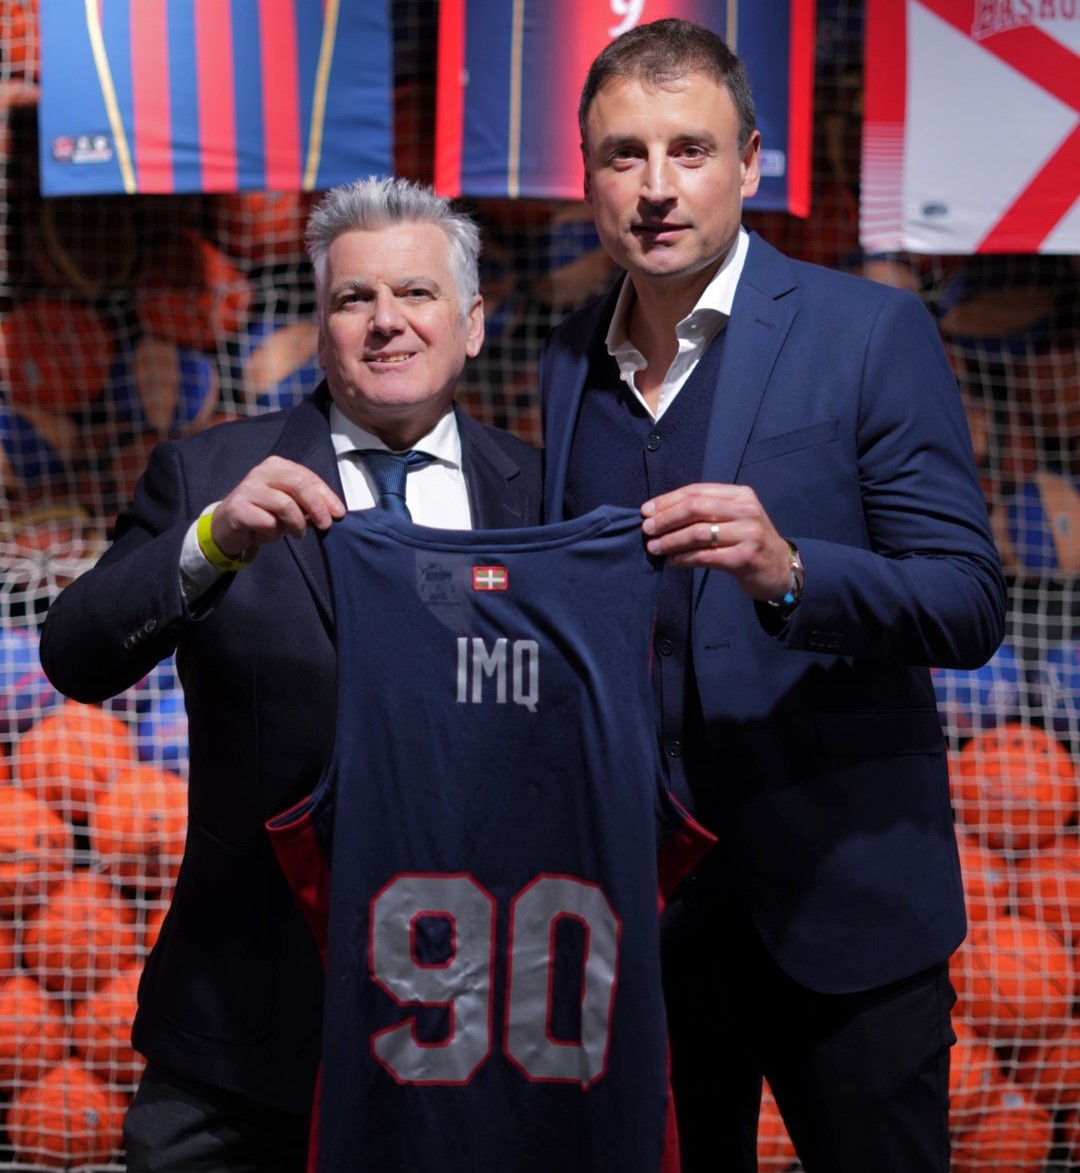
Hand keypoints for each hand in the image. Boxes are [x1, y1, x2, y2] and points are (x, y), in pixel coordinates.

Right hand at [210, 457, 345, 558]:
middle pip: (299, 485)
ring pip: (285, 504)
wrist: (227, 527)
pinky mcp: (238, 508)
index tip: (339, 513)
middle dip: (317, 506)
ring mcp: (248, 488)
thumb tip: (332, 512)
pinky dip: (274, 532)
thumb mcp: (289, 506)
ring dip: (296, 523)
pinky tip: (270, 533)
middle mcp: (261, 472)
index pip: (308, 477)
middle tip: (325, 525)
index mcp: (276, 466)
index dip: (326, 496)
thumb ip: (307, 504)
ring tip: (297, 533)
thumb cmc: (263, 514)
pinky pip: (267, 522)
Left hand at [641, 482, 791, 600]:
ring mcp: (747, 534)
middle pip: (695, 508)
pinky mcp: (744, 558)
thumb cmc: (749, 541)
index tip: (646, 510)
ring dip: (671, 540)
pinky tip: (672, 561)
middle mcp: (746, 510)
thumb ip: (707, 510)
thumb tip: (661, 513)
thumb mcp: (735, 517)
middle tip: (647, 529)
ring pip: (698, 533)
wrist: (780, 568)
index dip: (668, 500)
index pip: (697, 491)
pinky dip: (684, 558)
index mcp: (740, 495)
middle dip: (666, 518)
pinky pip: (705, 556)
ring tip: (654, 547)